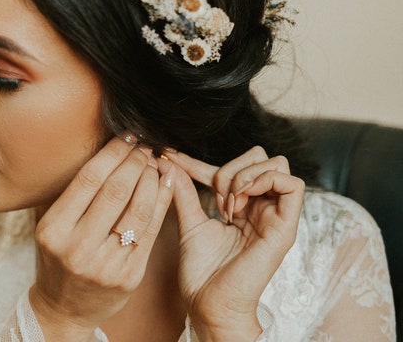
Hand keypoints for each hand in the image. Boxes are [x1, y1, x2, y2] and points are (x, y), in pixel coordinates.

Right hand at [29, 135, 174, 340]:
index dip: (113, 152)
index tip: (126, 137)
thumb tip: (107, 149)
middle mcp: (77, 248)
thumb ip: (72, 192)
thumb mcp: (51, 224)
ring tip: (154, 163)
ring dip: (151, 179)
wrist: (64, 310)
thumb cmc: (58, 256)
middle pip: (116, 190)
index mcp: (53, 230)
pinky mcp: (129, 277)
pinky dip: (162, 201)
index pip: (89, 178)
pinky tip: (167, 183)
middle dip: (135, 161)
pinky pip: (151, 231)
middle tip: (144, 147)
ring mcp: (105, 265)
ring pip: (138, 209)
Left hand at [161, 146, 304, 341]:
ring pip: (276, 164)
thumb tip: (168, 160)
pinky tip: (240, 201)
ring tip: (227, 204)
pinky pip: (293, 186)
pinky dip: (264, 181)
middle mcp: (262, 208)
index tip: (172, 158)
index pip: (229, 167)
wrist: (208, 304)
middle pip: (260, 157)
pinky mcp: (285, 228)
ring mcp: (275, 217)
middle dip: (230, 168)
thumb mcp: (190, 221)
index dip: (199, 161)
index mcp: (243, 206)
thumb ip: (184, 190)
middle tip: (215, 198)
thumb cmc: (202, 272)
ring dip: (244, 176)